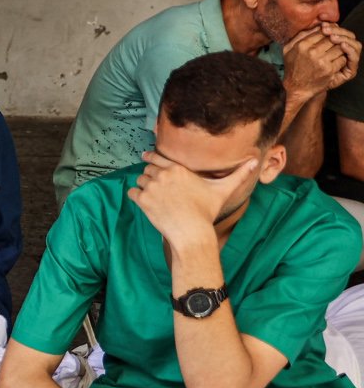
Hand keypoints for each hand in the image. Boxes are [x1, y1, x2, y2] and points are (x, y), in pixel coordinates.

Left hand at [128, 150, 256, 245]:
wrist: (192, 231)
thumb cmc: (207, 210)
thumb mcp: (223, 189)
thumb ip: (238, 174)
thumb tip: (255, 162)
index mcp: (178, 168)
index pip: (157, 157)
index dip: (151, 157)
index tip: (145, 156)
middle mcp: (162, 175)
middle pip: (147, 168)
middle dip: (149, 174)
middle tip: (153, 182)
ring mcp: (151, 187)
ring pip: (139, 180)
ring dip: (143, 185)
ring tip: (151, 193)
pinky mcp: (142, 200)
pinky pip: (132, 192)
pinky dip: (135, 196)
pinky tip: (144, 201)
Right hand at [283, 21, 358, 96]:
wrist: (295, 88)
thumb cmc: (292, 67)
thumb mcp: (288, 49)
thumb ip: (300, 36)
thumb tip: (317, 26)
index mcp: (302, 45)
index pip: (322, 32)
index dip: (328, 32)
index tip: (329, 36)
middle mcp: (311, 52)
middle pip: (332, 39)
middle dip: (335, 40)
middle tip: (334, 44)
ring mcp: (321, 61)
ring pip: (339, 48)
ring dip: (339, 50)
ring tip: (335, 53)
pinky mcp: (329, 69)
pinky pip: (342, 58)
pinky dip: (341, 59)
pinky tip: (335, 62)